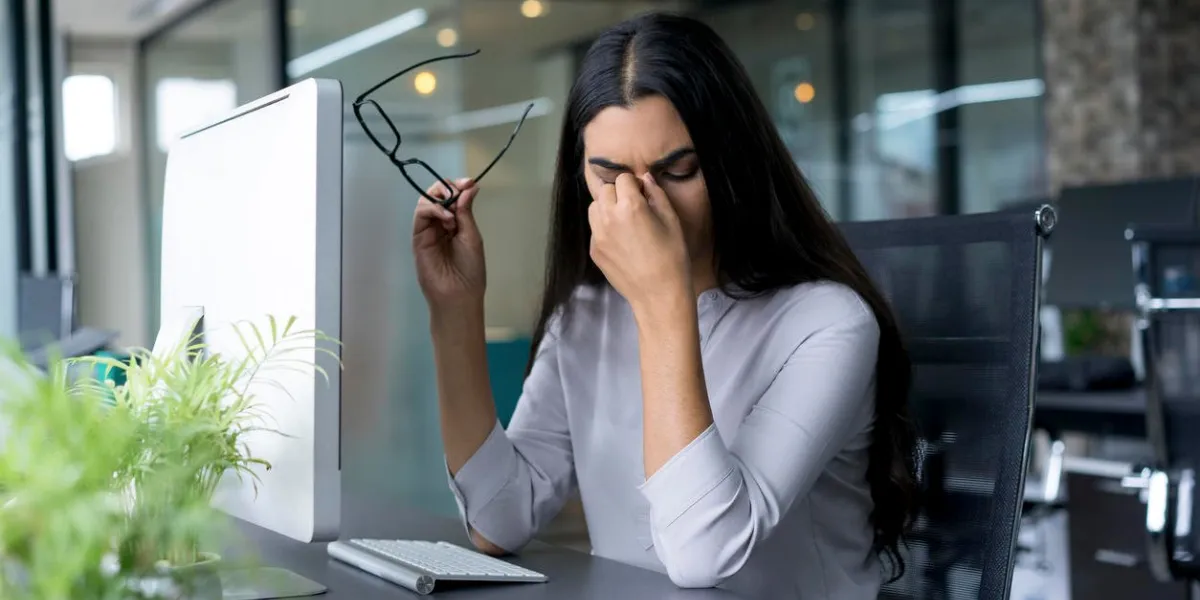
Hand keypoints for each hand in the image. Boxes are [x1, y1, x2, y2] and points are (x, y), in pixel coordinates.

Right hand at [412, 179, 485, 306]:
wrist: (458, 294)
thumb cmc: (470, 269)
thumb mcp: (472, 235)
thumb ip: (467, 211)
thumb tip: (470, 186)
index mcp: (455, 223)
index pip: (452, 196)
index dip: (458, 186)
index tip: (469, 182)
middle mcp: (440, 224)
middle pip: (436, 194)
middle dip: (447, 187)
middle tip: (460, 189)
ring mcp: (428, 230)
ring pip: (426, 201)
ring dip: (440, 198)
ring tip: (453, 211)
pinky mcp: (418, 237)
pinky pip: (420, 214)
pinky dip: (433, 209)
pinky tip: (447, 217)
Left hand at [588, 172, 690, 315]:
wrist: (658, 295)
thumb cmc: (672, 257)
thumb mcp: (671, 221)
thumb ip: (657, 194)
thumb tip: (645, 178)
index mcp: (630, 206)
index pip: (623, 179)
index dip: (635, 185)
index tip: (643, 196)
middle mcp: (609, 218)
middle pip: (605, 190)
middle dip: (619, 194)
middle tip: (634, 208)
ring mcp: (598, 236)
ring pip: (595, 208)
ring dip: (607, 208)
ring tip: (624, 222)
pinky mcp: (594, 251)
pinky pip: (595, 229)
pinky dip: (605, 228)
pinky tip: (622, 242)